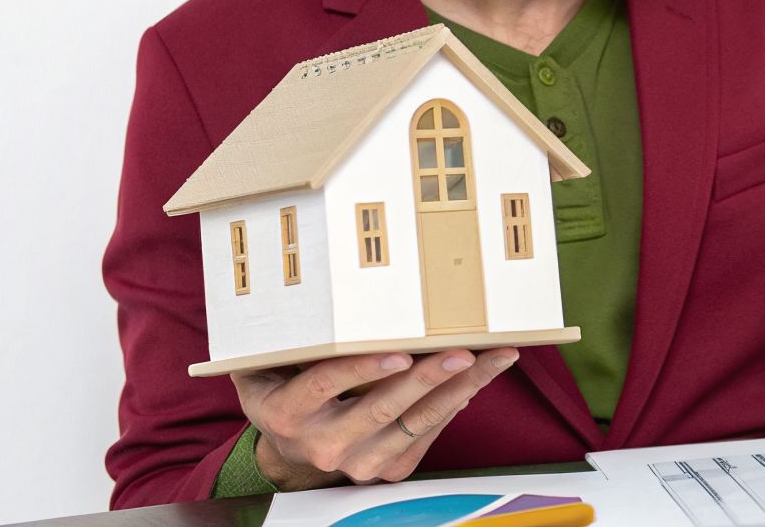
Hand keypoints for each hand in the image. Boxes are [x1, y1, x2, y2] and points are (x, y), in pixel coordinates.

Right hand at [231, 346, 518, 488]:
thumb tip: (334, 293)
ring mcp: (356, 463)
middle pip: (381, 409)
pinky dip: (455, 404)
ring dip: (460, 389)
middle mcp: (321, 444)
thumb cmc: (285, 387)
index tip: (399, 353)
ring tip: (493, 360)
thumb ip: (291, 338)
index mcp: (287, 412)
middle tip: (464, 351)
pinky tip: (478, 379)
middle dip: (428, 377)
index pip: (323, 385)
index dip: (362, 370)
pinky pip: (428, 435)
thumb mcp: (271, 363)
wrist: (290, 446)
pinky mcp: (386, 471)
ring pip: (415, 424)